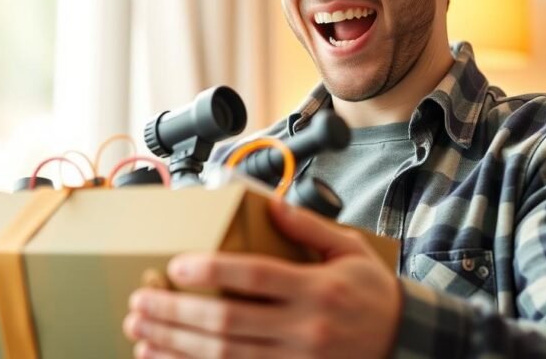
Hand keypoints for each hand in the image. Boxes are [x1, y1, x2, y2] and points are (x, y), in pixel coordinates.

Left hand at [123, 198, 401, 358]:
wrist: (405, 343)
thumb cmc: (372, 294)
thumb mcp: (349, 251)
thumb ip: (307, 226)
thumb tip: (271, 201)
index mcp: (317, 289)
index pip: (254, 277)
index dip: (210, 272)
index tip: (175, 265)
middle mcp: (304, 328)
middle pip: (228, 321)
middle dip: (177, 312)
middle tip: (140, 300)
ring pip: (224, 356)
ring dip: (175, 344)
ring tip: (140, 329)